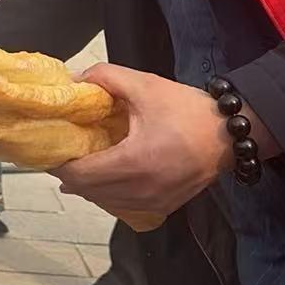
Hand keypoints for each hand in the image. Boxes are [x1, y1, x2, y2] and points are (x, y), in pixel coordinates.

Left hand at [54, 64, 277, 217]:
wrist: (230, 134)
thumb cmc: (189, 111)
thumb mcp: (146, 86)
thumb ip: (107, 77)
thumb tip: (76, 80)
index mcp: (133, 163)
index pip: (80, 174)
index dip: (60, 163)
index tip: (54, 148)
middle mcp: (141, 190)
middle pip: (88, 192)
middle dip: (72, 175)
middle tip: (66, 154)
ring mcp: (153, 203)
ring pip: (105, 203)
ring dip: (90, 187)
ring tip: (84, 165)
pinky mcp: (164, 207)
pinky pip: (125, 207)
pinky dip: (111, 195)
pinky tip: (109, 178)